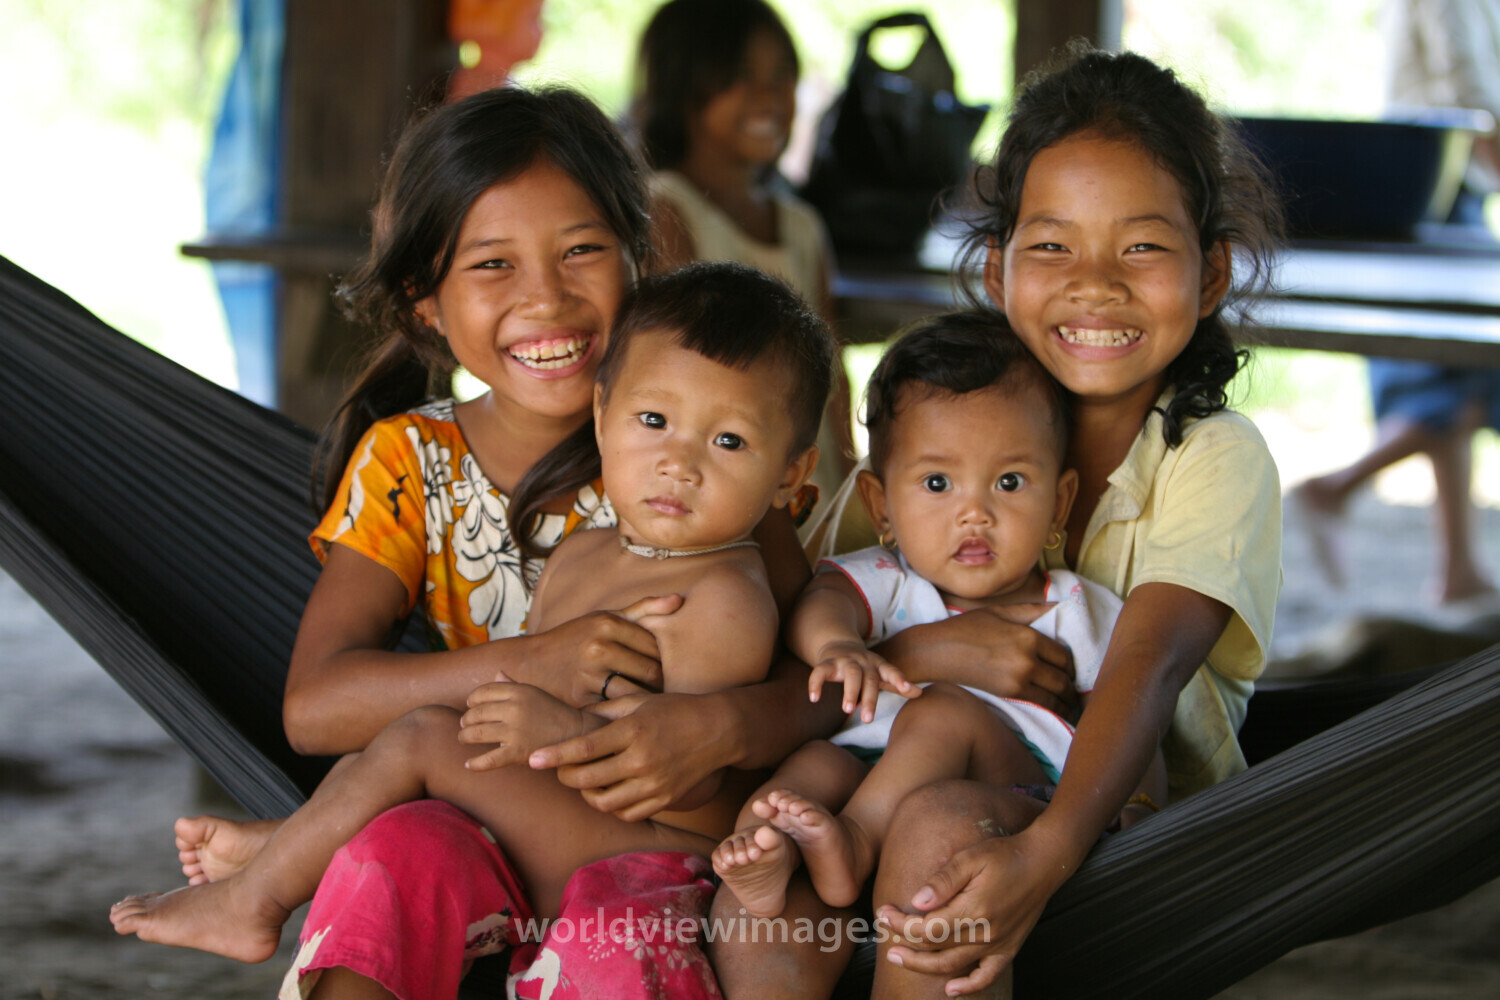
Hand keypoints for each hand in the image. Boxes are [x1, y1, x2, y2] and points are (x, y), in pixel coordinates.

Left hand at [459, 672, 596, 769]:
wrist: (576, 734)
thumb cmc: (553, 713)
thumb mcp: (534, 694)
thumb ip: (513, 685)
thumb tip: (496, 674)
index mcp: (519, 691)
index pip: (483, 692)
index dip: (472, 700)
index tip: (469, 706)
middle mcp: (515, 708)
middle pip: (477, 713)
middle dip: (467, 720)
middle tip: (464, 725)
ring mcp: (515, 730)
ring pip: (477, 734)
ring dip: (465, 737)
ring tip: (464, 739)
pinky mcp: (518, 752)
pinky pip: (489, 759)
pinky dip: (475, 763)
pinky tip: (468, 765)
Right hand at [513, 594, 680, 705]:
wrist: (528, 665)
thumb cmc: (574, 640)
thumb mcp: (603, 618)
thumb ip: (642, 609)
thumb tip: (679, 600)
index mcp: (608, 623)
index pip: (656, 647)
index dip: (662, 662)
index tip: (657, 671)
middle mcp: (599, 645)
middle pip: (651, 672)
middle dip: (658, 684)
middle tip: (658, 692)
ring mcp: (589, 673)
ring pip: (637, 692)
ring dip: (645, 701)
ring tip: (647, 704)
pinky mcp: (580, 698)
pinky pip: (616, 709)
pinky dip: (624, 713)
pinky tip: (626, 715)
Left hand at [529, 691, 736, 820]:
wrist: (719, 730)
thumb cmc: (675, 710)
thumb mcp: (640, 701)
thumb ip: (604, 712)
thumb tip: (571, 719)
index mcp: (633, 731)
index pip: (584, 749)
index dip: (555, 756)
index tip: (533, 760)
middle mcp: (642, 760)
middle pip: (587, 779)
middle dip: (565, 776)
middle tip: (560, 768)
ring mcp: (655, 784)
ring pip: (603, 803)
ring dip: (586, 794)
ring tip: (585, 780)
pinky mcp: (665, 800)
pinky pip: (626, 813)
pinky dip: (611, 806)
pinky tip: (609, 791)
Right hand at [808, 641, 917, 723]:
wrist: (839, 644)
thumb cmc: (865, 667)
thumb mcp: (882, 674)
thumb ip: (898, 684)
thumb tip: (921, 693)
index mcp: (878, 665)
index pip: (891, 671)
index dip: (900, 679)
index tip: (908, 689)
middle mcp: (863, 662)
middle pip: (869, 679)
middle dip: (869, 698)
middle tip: (868, 719)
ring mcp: (844, 661)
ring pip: (850, 674)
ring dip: (849, 691)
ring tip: (848, 710)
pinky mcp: (827, 663)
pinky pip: (820, 672)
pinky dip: (816, 684)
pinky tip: (814, 698)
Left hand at [875, 829, 1067, 995]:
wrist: (1043, 863)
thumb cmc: (1004, 855)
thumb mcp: (970, 858)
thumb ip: (943, 881)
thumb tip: (916, 901)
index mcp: (973, 909)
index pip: (925, 927)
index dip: (899, 924)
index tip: (883, 912)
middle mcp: (985, 932)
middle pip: (934, 948)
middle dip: (904, 943)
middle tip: (883, 936)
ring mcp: (998, 944)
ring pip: (953, 966)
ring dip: (923, 966)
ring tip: (900, 959)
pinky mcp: (1008, 949)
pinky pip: (986, 976)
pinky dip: (968, 987)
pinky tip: (950, 990)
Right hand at [878, 607, 1076, 715]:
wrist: (938, 651)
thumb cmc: (966, 628)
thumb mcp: (1000, 612)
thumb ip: (1032, 611)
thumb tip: (1059, 606)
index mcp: (1028, 635)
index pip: (1063, 655)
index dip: (1071, 666)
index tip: (1071, 671)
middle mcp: (1028, 658)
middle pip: (1063, 677)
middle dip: (1072, 686)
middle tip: (1076, 692)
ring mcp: (1019, 678)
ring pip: (1056, 694)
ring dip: (1068, 702)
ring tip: (1072, 707)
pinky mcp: (1009, 693)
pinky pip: (1042, 704)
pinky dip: (1055, 710)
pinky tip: (1060, 713)